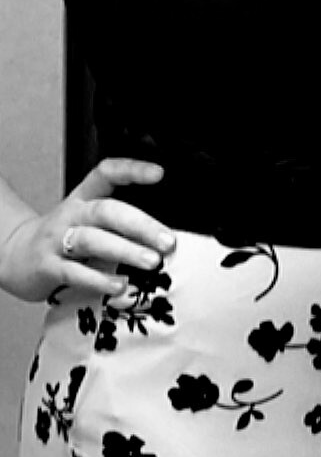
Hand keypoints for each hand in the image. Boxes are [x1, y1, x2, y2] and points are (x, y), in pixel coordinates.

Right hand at [0, 158, 175, 303]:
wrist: (17, 256)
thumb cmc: (64, 239)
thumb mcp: (88, 220)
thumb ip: (119, 221)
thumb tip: (164, 234)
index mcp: (83, 197)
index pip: (106, 173)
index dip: (131, 170)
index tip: (159, 174)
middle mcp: (72, 215)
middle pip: (106, 211)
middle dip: (140, 225)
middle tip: (167, 240)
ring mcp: (57, 240)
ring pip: (92, 240)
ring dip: (125, 251)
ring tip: (151, 262)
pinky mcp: (48, 267)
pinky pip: (75, 272)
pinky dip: (99, 280)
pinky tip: (119, 285)